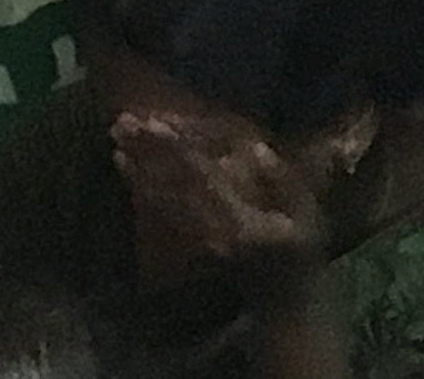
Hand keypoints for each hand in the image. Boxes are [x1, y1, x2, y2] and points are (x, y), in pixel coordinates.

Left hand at [111, 108, 328, 276]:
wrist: (284, 303)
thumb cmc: (301, 251)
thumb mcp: (308, 216)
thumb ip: (283, 182)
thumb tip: (255, 148)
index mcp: (245, 222)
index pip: (206, 179)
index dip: (178, 149)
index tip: (155, 122)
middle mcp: (214, 230)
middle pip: (175, 184)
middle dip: (147, 150)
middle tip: (122, 119)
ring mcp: (197, 240)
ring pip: (160, 195)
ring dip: (136, 162)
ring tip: (115, 133)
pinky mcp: (186, 243)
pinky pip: (157, 209)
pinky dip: (137, 183)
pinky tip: (120, 161)